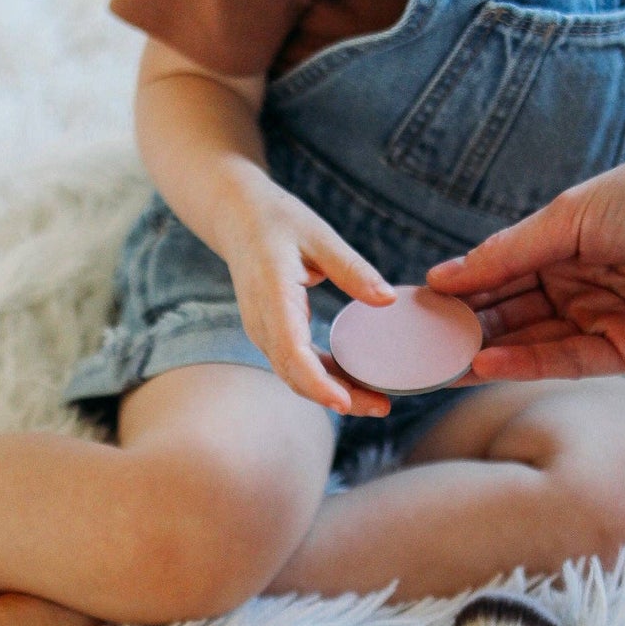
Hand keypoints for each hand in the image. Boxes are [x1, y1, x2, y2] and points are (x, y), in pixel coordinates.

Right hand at [223, 187, 393, 413]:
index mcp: (272, 296)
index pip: (291, 352)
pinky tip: (352, 381)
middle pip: (296, 375)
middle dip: (337, 398)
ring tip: (375, 401)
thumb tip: (387, 299)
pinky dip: (323, 378)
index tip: (345, 402)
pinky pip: (296, 364)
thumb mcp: (319, 236)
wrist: (237, 217)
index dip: (317, 382)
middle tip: (383, 407)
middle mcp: (262, 322)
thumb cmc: (277, 220)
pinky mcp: (271, 333)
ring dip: (332, 393)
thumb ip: (352, 269)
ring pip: (295, 376)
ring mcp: (263, 331)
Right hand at [426, 125, 624, 378]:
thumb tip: (443, 276)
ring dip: (488, 353)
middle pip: (512, 318)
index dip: (457, 294)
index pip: (499, 280)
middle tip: (412, 347)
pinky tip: (487, 362)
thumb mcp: (570, 217)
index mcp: (565, 249)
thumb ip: (507, 254)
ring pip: (535, 345)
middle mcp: (583, 288)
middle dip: (464, 331)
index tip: (411, 310)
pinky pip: (573, 362)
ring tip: (437, 362)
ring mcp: (609, 322)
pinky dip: (529, 363)